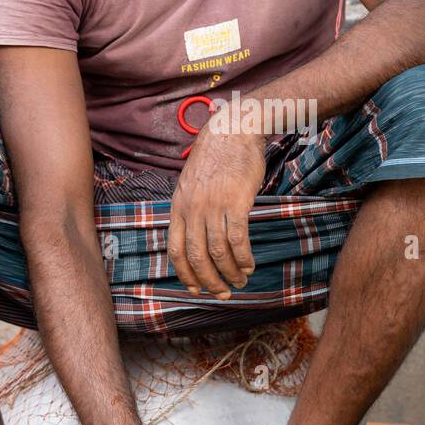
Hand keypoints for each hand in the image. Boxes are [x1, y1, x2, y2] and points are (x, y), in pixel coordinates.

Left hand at [168, 121, 265, 297]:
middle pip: (197, 256)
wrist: (233, 131)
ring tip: (240, 280)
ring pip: (218, 252)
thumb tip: (194, 236)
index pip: (175, 250)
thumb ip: (190, 209)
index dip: (185, 274)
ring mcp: (213, 206)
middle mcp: (192, 209)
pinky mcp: (236, 202)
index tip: (195, 289)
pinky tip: (249, 265)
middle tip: (222, 293)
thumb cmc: (216, 158)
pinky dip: (243, 258)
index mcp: (178, 206)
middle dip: (209, 281)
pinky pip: (238, 240)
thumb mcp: (191, 183)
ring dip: (230, 272)